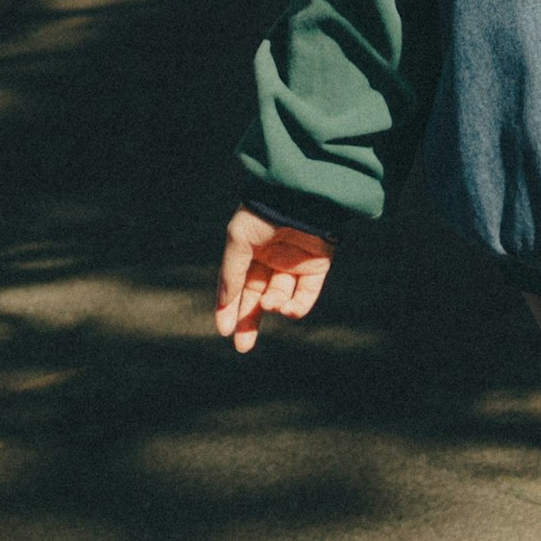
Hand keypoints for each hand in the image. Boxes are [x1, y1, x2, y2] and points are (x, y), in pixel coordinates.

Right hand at [213, 206, 333, 352]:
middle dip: (249, 320)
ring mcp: (294, 263)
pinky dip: (298, 306)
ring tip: (270, 304)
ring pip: (281, 296)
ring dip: (274, 305)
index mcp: (250, 249)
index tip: (223, 330)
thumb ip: (231, 274)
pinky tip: (287, 310)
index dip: (229, 307)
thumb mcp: (238, 241)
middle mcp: (271, 258)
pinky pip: (306, 293)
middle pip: (258, 296)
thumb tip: (224, 306)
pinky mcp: (317, 266)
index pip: (237, 285)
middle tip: (242, 346)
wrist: (300, 195)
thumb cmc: (263, 213)